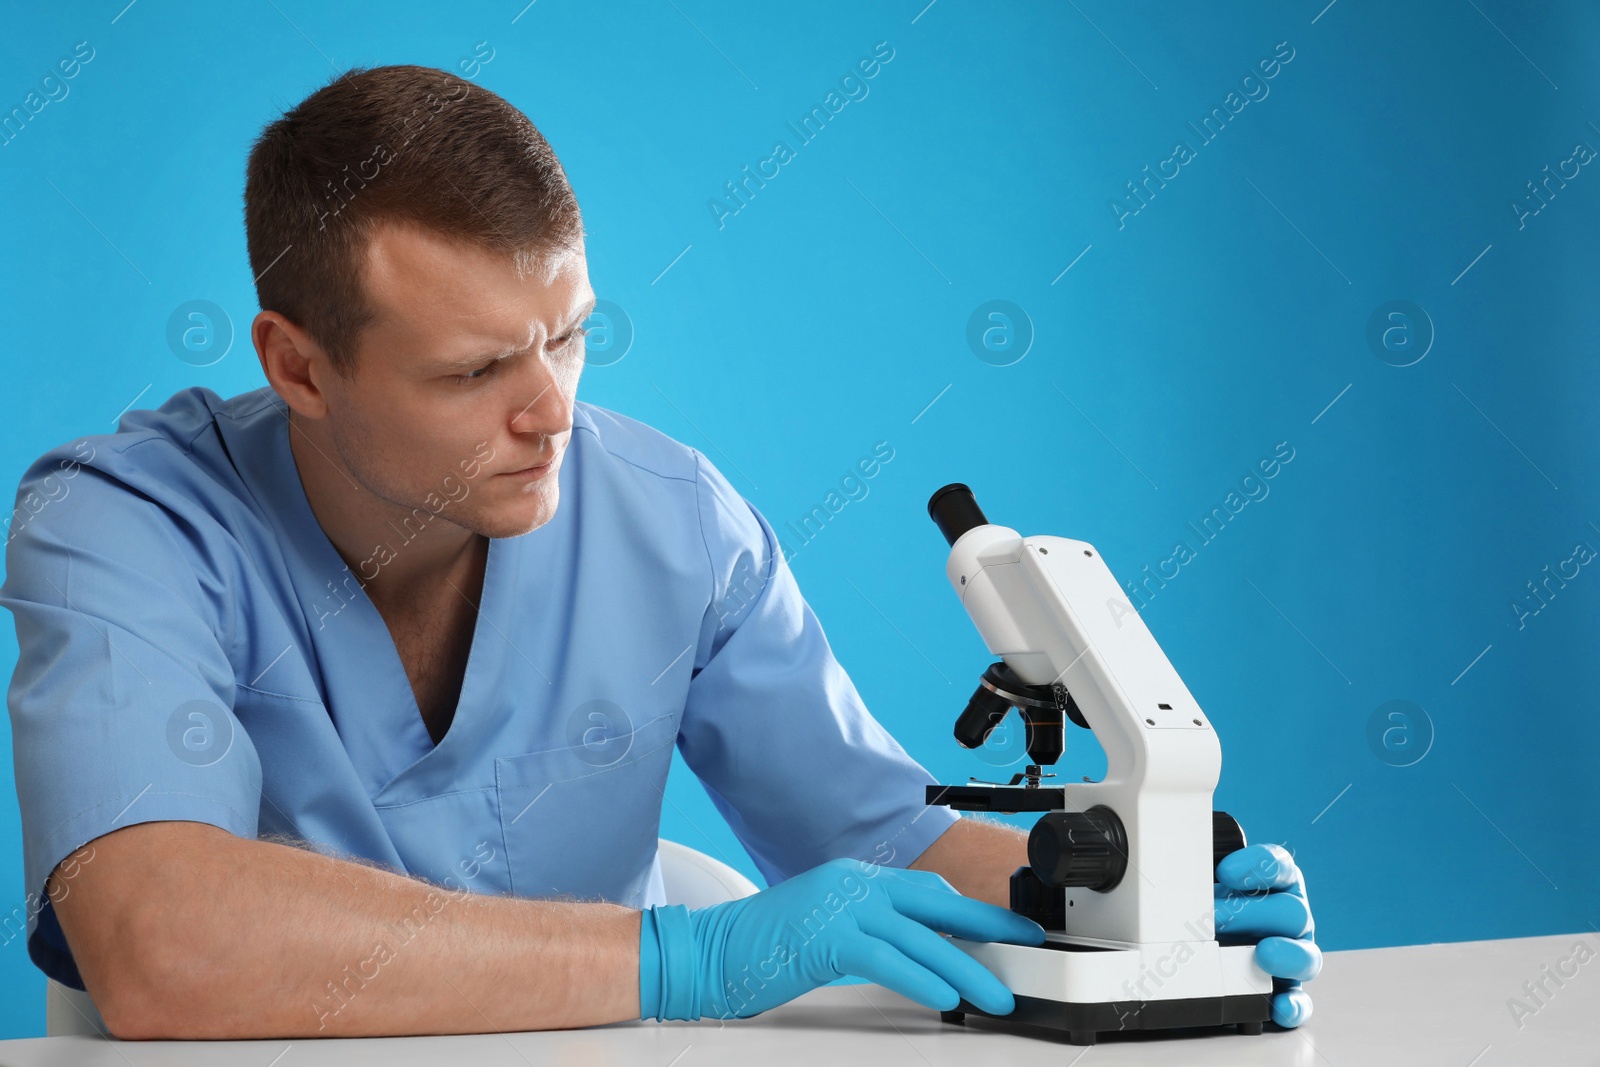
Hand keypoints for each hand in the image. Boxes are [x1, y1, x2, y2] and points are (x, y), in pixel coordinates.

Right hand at [638, 857, 1046, 1020]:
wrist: (710, 953)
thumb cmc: (763, 949)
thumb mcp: (828, 931)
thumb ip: (872, 934)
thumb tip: (920, 955)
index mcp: (855, 879)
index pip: (927, 890)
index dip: (972, 911)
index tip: (1006, 929)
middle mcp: (853, 884)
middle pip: (935, 904)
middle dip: (986, 929)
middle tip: (1024, 947)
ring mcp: (839, 906)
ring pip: (920, 936)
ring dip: (965, 968)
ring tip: (996, 995)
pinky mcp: (826, 937)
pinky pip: (887, 958)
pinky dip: (922, 978)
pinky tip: (947, 998)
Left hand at [1214, 843, 1320, 1027]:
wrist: (1204, 935)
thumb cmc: (1207, 902)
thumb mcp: (1204, 882)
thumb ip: (1200, 872)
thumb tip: (1172, 867)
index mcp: (1276, 883)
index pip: (1278, 867)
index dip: (1257, 867)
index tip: (1225, 872)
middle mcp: (1290, 918)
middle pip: (1292, 912)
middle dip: (1252, 914)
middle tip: (1215, 917)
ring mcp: (1294, 954)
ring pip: (1307, 956)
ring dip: (1287, 955)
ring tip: (1263, 953)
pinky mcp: (1288, 990)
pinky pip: (1299, 1001)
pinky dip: (1293, 1006)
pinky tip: (1280, 1008)